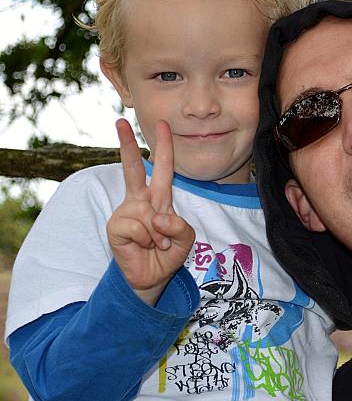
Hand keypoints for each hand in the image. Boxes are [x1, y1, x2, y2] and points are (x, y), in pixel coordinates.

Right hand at [106, 119, 195, 305]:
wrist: (150, 278)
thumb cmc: (167, 255)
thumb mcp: (185, 240)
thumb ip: (180, 227)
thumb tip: (157, 216)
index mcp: (158, 198)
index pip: (162, 169)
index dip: (163, 146)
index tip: (163, 124)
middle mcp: (141, 201)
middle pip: (132, 168)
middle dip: (126, 145)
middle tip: (119, 121)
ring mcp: (127, 212)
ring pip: (149, 214)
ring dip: (158, 235)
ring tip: (155, 244)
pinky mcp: (116, 226)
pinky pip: (139, 227)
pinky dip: (146, 240)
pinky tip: (142, 246)